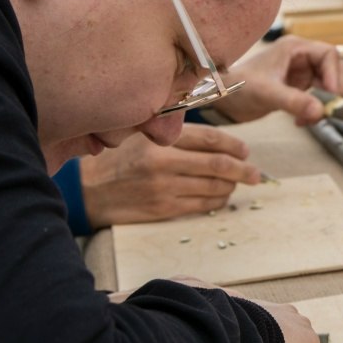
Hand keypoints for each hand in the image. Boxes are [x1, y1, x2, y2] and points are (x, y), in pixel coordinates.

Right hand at [80, 124, 260, 227]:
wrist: (87, 189)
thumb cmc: (119, 158)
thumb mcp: (142, 134)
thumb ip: (176, 133)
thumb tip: (219, 140)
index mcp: (160, 139)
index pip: (210, 139)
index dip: (233, 145)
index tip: (245, 150)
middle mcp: (163, 163)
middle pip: (217, 165)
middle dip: (243, 170)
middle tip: (255, 173)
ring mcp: (164, 188)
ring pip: (213, 187)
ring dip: (231, 186)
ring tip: (238, 183)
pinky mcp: (163, 209)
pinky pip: (201, 206)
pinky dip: (217, 201)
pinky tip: (221, 197)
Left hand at [212, 36, 342, 125]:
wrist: (222, 100)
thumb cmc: (239, 87)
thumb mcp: (267, 94)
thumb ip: (294, 101)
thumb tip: (320, 111)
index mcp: (294, 48)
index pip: (328, 54)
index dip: (335, 73)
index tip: (333, 94)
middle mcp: (300, 57)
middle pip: (332, 68)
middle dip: (333, 89)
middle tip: (328, 108)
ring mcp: (299, 72)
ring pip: (326, 84)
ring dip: (323, 102)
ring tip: (311, 118)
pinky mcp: (296, 86)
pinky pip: (316, 96)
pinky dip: (313, 109)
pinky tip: (300, 120)